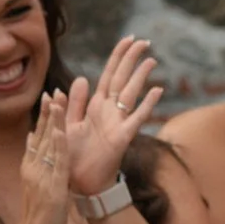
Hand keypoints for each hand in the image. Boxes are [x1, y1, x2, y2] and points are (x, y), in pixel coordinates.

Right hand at [15, 92, 74, 223]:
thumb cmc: (38, 220)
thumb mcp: (35, 188)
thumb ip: (33, 165)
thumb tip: (31, 142)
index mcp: (30, 169)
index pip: (36, 138)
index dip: (42, 118)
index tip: (47, 99)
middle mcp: (33, 169)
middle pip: (40, 136)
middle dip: (47, 114)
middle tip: (52, 91)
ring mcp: (42, 178)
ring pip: (48, 145)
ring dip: (53, 122)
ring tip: (57, 101)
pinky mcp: (53, 188)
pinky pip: (57, 163)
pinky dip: (58, 146)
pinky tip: (59, 130)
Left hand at [65, 36, 162, 198]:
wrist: (80, 184)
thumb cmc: (74, 157)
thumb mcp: (68, 124)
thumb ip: (73, 103)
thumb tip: (79, 79)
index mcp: (96, 106)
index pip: (109, 75)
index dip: (118, 56)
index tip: (128, 39)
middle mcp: (109, 111)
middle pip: (123, 78)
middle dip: (132, 59)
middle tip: (144, 41)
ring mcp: (118, 123)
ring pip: (131, 94)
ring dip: (140, 76)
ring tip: (151, 59)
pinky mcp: (122, 138)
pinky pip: (136, 118)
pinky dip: (147, 105)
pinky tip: (157, 90)